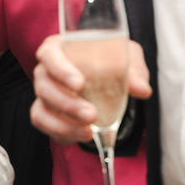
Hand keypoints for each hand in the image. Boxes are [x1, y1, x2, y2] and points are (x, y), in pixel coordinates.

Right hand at [29, 34, 150, 143]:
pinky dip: (61, 133)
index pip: (49, 54)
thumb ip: (133, 71)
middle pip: (44, 85)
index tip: (80, 84)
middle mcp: (46, 70)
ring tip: (89, 132)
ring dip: (64, 123)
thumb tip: (141, 89)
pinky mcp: (46, 113)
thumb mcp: (127, 59)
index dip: (61, 69)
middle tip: (92, 114)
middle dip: (67, 104)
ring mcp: (44, 93)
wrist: (110, 81)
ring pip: (42, 109)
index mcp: (60, 49)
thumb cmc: (112, 62)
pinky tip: (82, 136)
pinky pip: (45, 125)